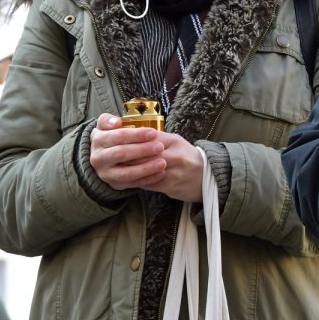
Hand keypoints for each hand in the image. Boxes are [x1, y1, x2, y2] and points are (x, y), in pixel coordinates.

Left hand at [89, 113, 203, 201]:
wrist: (206, 176)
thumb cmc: (187, 157)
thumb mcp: (175, 142)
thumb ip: (156, 138)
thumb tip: (134, 133)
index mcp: (173, 142)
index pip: (147, 139)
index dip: (131, 140)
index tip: (117, 141)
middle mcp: (174, 156)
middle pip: (143, 155)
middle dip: (126, 156)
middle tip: (112, 156)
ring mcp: (172, 172)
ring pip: (144, 170)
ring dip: (129, 170)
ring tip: (116, 168)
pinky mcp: (169, 186)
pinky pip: (148, 183)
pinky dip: (136, 181)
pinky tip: (128, 179)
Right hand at [90, 113, 165, 189]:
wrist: (104, 156)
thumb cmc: (112, 136)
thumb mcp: (106, 125)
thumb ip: (108, 120)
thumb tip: (116, 122)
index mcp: (98, 140)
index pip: (117, 136)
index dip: (136, 135)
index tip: (153, 133)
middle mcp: (98, 158)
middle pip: (121, 154)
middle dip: (142, 150)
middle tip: (160, 147)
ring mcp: (105, 174)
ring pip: (126, 173)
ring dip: (145, 168)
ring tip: (162, 162)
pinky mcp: (114, 184)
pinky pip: (132, 184)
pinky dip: (147, 179)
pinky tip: (160, 173)